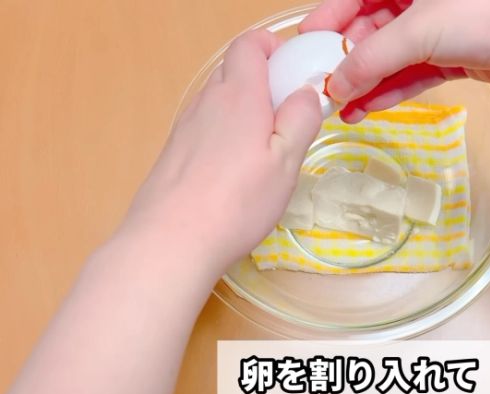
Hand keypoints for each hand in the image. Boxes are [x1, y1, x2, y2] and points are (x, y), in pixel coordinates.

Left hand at [121, 29, 322, 270]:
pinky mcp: (175, 152)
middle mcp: (207, 102)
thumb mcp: (286, 161)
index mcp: (239, 95)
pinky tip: (235, 172)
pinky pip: (205, 127)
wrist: (170, 241)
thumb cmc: (238, 201)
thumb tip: (306, 91)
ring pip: (219, 101)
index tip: (294, 72)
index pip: (249, 44)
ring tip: (265, 150)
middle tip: (288, 117)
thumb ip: (301, 118)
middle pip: (234, 71)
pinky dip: (225, 133)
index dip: (272, 47)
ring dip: (244, 110)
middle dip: (263, 81)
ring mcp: (186, 127)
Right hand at [300, 0, 489, 122]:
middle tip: (324, 87)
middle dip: (348, 59)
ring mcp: (439, 28)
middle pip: (370, 28)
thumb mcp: (420, 29)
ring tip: (340, 108)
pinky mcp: (453, 56)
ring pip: (391, 56)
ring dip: (366, 82)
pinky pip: (412, 74)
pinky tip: (367, 108)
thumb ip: (372, 57)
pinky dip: (391, 91)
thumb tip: (336, 83)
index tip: (308, 45)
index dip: (329, 18)